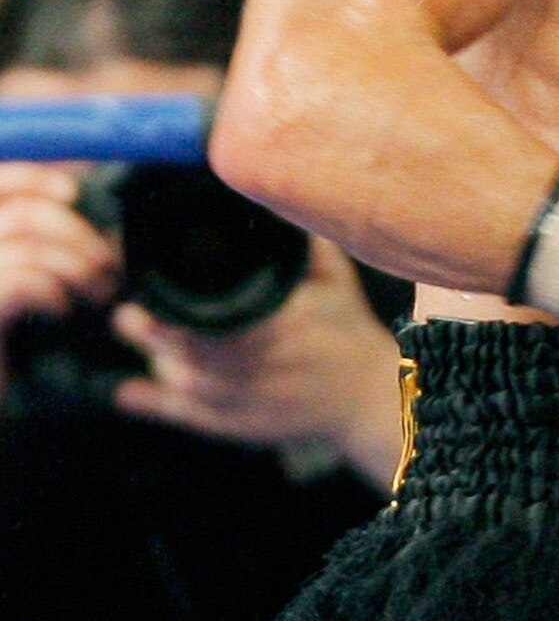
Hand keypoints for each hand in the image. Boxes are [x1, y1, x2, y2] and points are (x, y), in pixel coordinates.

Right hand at [0, 166, 119, 370]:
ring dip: (78, 267)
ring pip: (28, 247)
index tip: (74, 191)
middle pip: (21, 213)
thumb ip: (33, 238)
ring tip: (100, 292)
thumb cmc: (10, 343)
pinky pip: (22, 283)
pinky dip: (55, 292)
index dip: (34, 178)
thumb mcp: (19, 279)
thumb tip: (75, 192)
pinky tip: (65, 310)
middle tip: (109, 263)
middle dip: (77, 232)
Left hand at [112, 234, 403, 484]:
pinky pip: (187, 416)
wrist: (368, 396)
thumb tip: (264, 194)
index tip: (148, 282)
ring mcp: (248, 399)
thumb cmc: (347, 329)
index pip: (210, 312)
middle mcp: (259, 364)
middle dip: (151, 329)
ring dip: (155, 358)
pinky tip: (127, 391)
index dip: (170, 302)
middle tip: (132, 311)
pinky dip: (153, 403)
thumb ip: (299, 240)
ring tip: (138, 332)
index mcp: (279, 323)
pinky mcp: (239, 426)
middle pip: (186, 347)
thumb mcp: (334, 277)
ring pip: (183, 380)